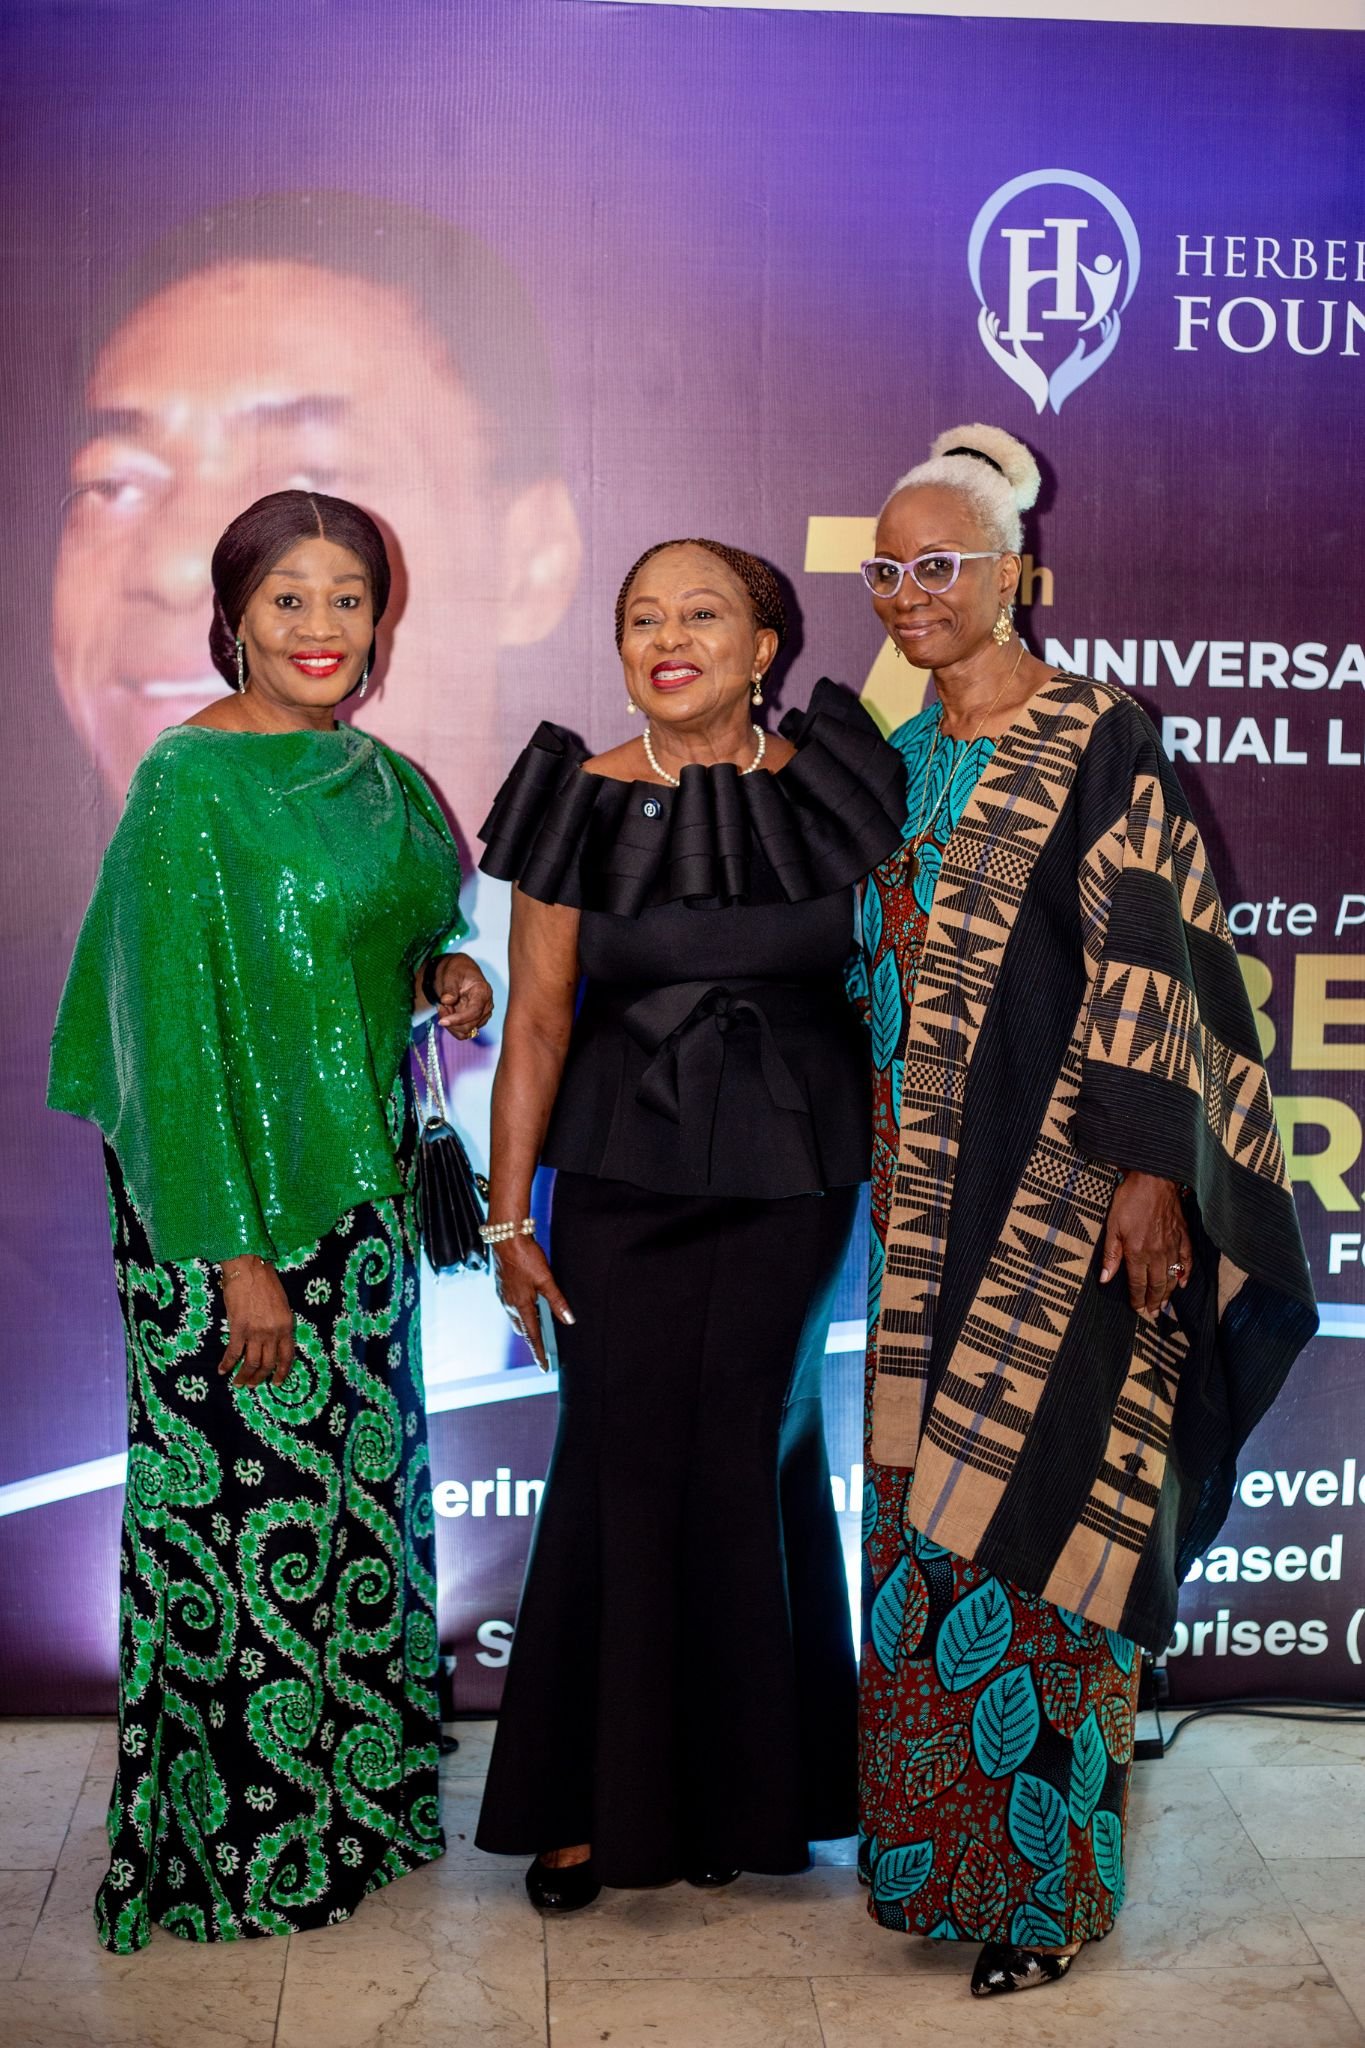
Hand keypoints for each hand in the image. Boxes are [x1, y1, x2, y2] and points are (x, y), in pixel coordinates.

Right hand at [217, 1256, 295, 1387]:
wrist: (249, 1269)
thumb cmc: (266, 1282)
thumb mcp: (282, 1304)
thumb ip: (279, 1323)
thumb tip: (273, 1339)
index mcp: (286, 1326)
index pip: (287, 1356)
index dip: (282, 1372)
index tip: (277, 1382)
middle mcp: (273, 1332)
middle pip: (267, 1363)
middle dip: (259, 1378)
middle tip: (252, 1385)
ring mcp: (255, 1332)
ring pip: (251, 1363)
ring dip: (244, 1376)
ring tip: (238, 1383)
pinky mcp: (238, 1329)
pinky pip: (233, 1353)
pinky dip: (227, 1364)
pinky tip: (222, 1370)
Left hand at [430, 952, 493, 1039]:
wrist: (460, 971)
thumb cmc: (458, 970)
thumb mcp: (451, 974)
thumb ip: (449, 988)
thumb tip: (447, 1001)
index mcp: (483, 992)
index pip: (474, 1012)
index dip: (458, 1019)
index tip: (442, 1021)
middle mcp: (486, 1006)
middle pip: (470, 1025)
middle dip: (451, 1021)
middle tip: (440, 1006)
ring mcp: (483, 1015)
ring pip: (466, 1031)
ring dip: (451, 1024)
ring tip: (444, 1008)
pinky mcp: (477, 1021)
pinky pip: (464, 1032)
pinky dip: (453, 1026)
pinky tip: (448, 1013)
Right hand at [493, 1235, 572, 1370]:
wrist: (505, 1237)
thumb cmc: (525, 1257)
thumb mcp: (546, 1279)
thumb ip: (557, 1301)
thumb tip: (569, 1320)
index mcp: (521, 1305)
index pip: (532, 1336)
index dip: (539, 1352)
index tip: (543, 1366)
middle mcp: (509, 1304)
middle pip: (522, 1328)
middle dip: (532, 1337)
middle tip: (543, 1344)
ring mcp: (504, 1295)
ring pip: (516, 1316)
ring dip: (526, 1322)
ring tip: (538, 1323)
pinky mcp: (502, 1286)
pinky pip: (511, 1304)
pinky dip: (520, 1309)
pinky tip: (528, 1301)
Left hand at [1100, 1172, 1192, 1315]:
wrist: (1154, 1178)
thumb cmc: (1130, 1199)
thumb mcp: (1113, 1225)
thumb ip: (1111, 1254)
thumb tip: (1106, 1278)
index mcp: (1137, 1252)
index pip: (1138, 1283)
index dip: (1137, 1298)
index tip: (1136, 1309)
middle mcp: (1157, 1253)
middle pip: (1156, 1284)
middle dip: (1153, 1301)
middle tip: (1151, 1314)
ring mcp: (1173, 1245)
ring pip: (1172, 1276)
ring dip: (1168, 1293)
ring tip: (1164, 1305)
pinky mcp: (1184, 1236)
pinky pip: (1187, 1260)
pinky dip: (1186, 1273)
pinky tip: (1183, 1283)